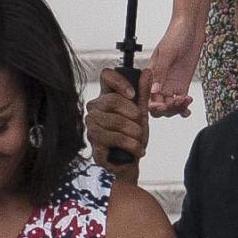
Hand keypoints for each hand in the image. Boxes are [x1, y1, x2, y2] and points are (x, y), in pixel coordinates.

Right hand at [86, 68, 152, 183]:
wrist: (130, 164)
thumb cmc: (132, 138)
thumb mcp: (141, 114)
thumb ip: (143, 94)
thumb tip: (147, 72)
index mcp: (105, 98)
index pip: (106, 75)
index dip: (120, 81)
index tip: (133, 94)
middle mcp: (94, 110)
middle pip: (113, 100)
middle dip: (134, 116)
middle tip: (141, 127)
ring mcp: (91, 127)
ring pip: (116, 121)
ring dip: (135, 133)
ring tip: (139, 141)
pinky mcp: (94, 144)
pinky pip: (114, 138)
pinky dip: (131, 145)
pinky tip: (137, 150)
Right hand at [145, 15, 203, 117]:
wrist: (191, 29)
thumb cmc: (176, 35)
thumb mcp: (167, 53)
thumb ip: (160, 72)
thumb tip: (154, 90)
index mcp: (150, 74)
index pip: (146, 96)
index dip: (153, 105)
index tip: (162, 105)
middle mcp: (159, 82)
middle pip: (157, 105)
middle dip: (166, 109)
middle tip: (176, 103)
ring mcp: (170, 85)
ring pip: (169, 106)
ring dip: (176, 109)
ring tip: (185, 101)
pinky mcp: (181, 85)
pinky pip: (180, 102)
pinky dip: (183, 109)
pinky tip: (187, 109)